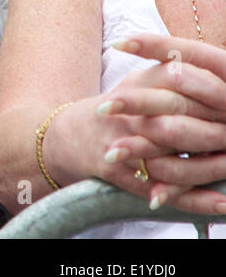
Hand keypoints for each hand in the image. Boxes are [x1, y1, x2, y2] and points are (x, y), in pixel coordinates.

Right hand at [90, 34, 225, 214]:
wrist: (67, 137)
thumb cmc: (115, 109)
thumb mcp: (139, 82)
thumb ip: (172, 72)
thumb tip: (217, 72)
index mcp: (137, 86)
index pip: (181, 88)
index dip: (213, 98)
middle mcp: (127, 115)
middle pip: (177, 126)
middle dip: (214, 135)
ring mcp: (121, 145)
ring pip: (172, 162)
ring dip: (209, 169)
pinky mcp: (118, 173)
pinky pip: (163, 190)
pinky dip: (194, 200)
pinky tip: (222, 204)